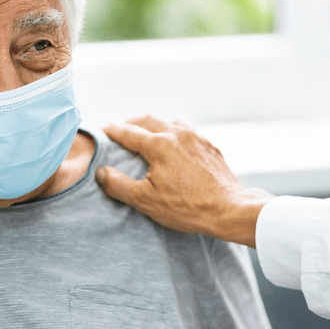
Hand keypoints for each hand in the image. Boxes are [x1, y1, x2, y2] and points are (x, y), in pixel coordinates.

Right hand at [95, 115, 273, 247]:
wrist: (229, 209)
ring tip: (145, 134)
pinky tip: (174, 144)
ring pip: (169, 121)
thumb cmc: (187, 207)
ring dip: (154, 124)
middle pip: (148, 119)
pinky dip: (173, 132)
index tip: (101, 131)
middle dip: (130, 123)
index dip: (111, 131)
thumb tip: (101, 172)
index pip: (128, 132)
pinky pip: (187, 131)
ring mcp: (196, 138)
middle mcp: (178, 134)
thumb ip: (119, 184)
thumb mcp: (146, 200)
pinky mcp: (209, 146)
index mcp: (159, 144)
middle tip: (119, 130)